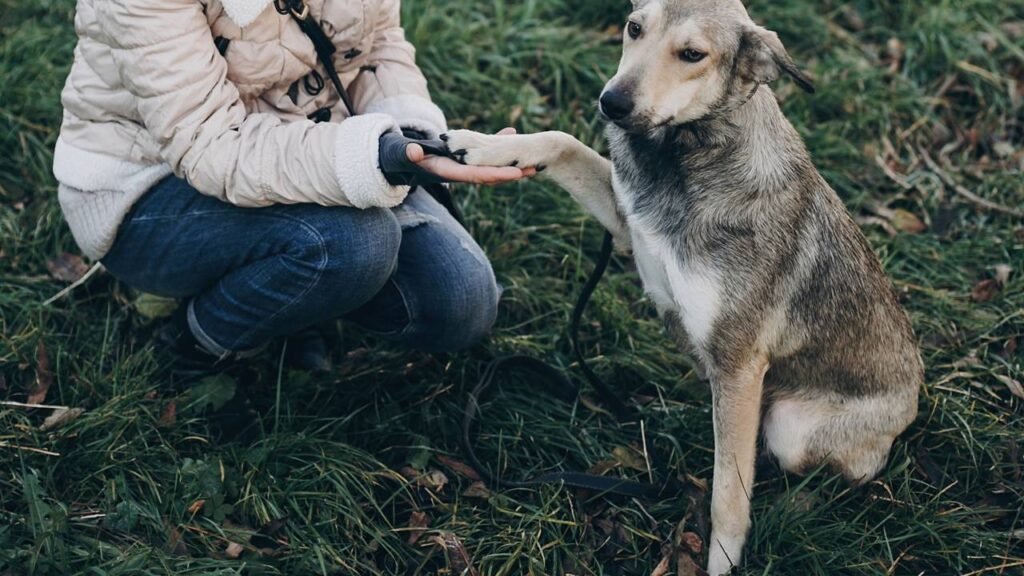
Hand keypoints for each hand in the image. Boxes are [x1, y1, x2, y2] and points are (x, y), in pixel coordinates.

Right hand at [405, 128, 536, 184]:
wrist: (397, 159)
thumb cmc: (397, 156)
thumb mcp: (401, 154)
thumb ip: (406, 153)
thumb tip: (413, 153)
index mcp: (446, 172)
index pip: (475, 175)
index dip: (496, 174)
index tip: (515, 173)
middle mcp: (457, 171)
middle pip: (489, 174)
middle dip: (510, 173)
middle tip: (534, 168)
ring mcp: (461, 165)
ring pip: (489, 166)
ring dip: (508, 164)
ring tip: (532, 160)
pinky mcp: (461, 157)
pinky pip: (483, 154)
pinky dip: (496, 146)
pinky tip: (511, 134)